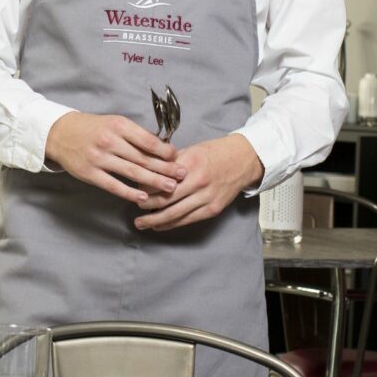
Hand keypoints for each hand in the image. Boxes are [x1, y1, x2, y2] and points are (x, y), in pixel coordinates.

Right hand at [45, 111, 184, 203]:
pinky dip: (130, 192)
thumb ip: (135, 134)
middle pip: (143, 158)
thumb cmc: (92, 128)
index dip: (165, 151)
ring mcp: (99, 158)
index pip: (148, 141)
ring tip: (169, 188)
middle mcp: (109, 141)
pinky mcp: (90, 173)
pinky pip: (114, 185)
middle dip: (165, 169)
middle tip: (181, 176)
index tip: (177, 158)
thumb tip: (161, 147)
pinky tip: (143, 197)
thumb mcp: (114, 122)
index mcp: (118, 126)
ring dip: (153, 182)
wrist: (60, 133)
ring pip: (132, 172)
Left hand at [134, 134, 264, 231]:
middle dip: (146, 205)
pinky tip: (159, 226)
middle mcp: (198, 182)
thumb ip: (171, 162)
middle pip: (165, 198)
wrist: (243, 160)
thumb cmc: (214, 153)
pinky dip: (171, 224)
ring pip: (175, 214)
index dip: (144, 186)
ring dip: (155, 220)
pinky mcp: (212, 209)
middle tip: (134, 206)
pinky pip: (187, 220)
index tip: (133, 189)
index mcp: (190, 164)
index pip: (161, 179)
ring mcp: (206, 198)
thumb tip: (147, 170)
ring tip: (140, 223)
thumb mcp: (191, 150)